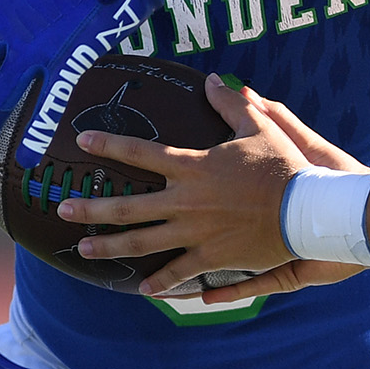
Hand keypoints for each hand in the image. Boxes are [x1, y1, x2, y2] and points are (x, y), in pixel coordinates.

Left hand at [56, 76, 369, 297]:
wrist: (305, 210)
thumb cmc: (283, 166)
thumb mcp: (259, 127)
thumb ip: (232, 104)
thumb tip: (213, 79)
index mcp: (192, 167)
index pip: (140, 153)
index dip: (108, 145)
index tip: (82, 142)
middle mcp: (185, 200)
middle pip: (128, 206)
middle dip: (92, 208)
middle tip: (64, 211)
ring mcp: (195, 231)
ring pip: (142, 242)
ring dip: (110, 245)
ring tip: (86, 248)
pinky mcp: (211, 256)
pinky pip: (178, 271)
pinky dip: (161, 282)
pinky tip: (143, 289)